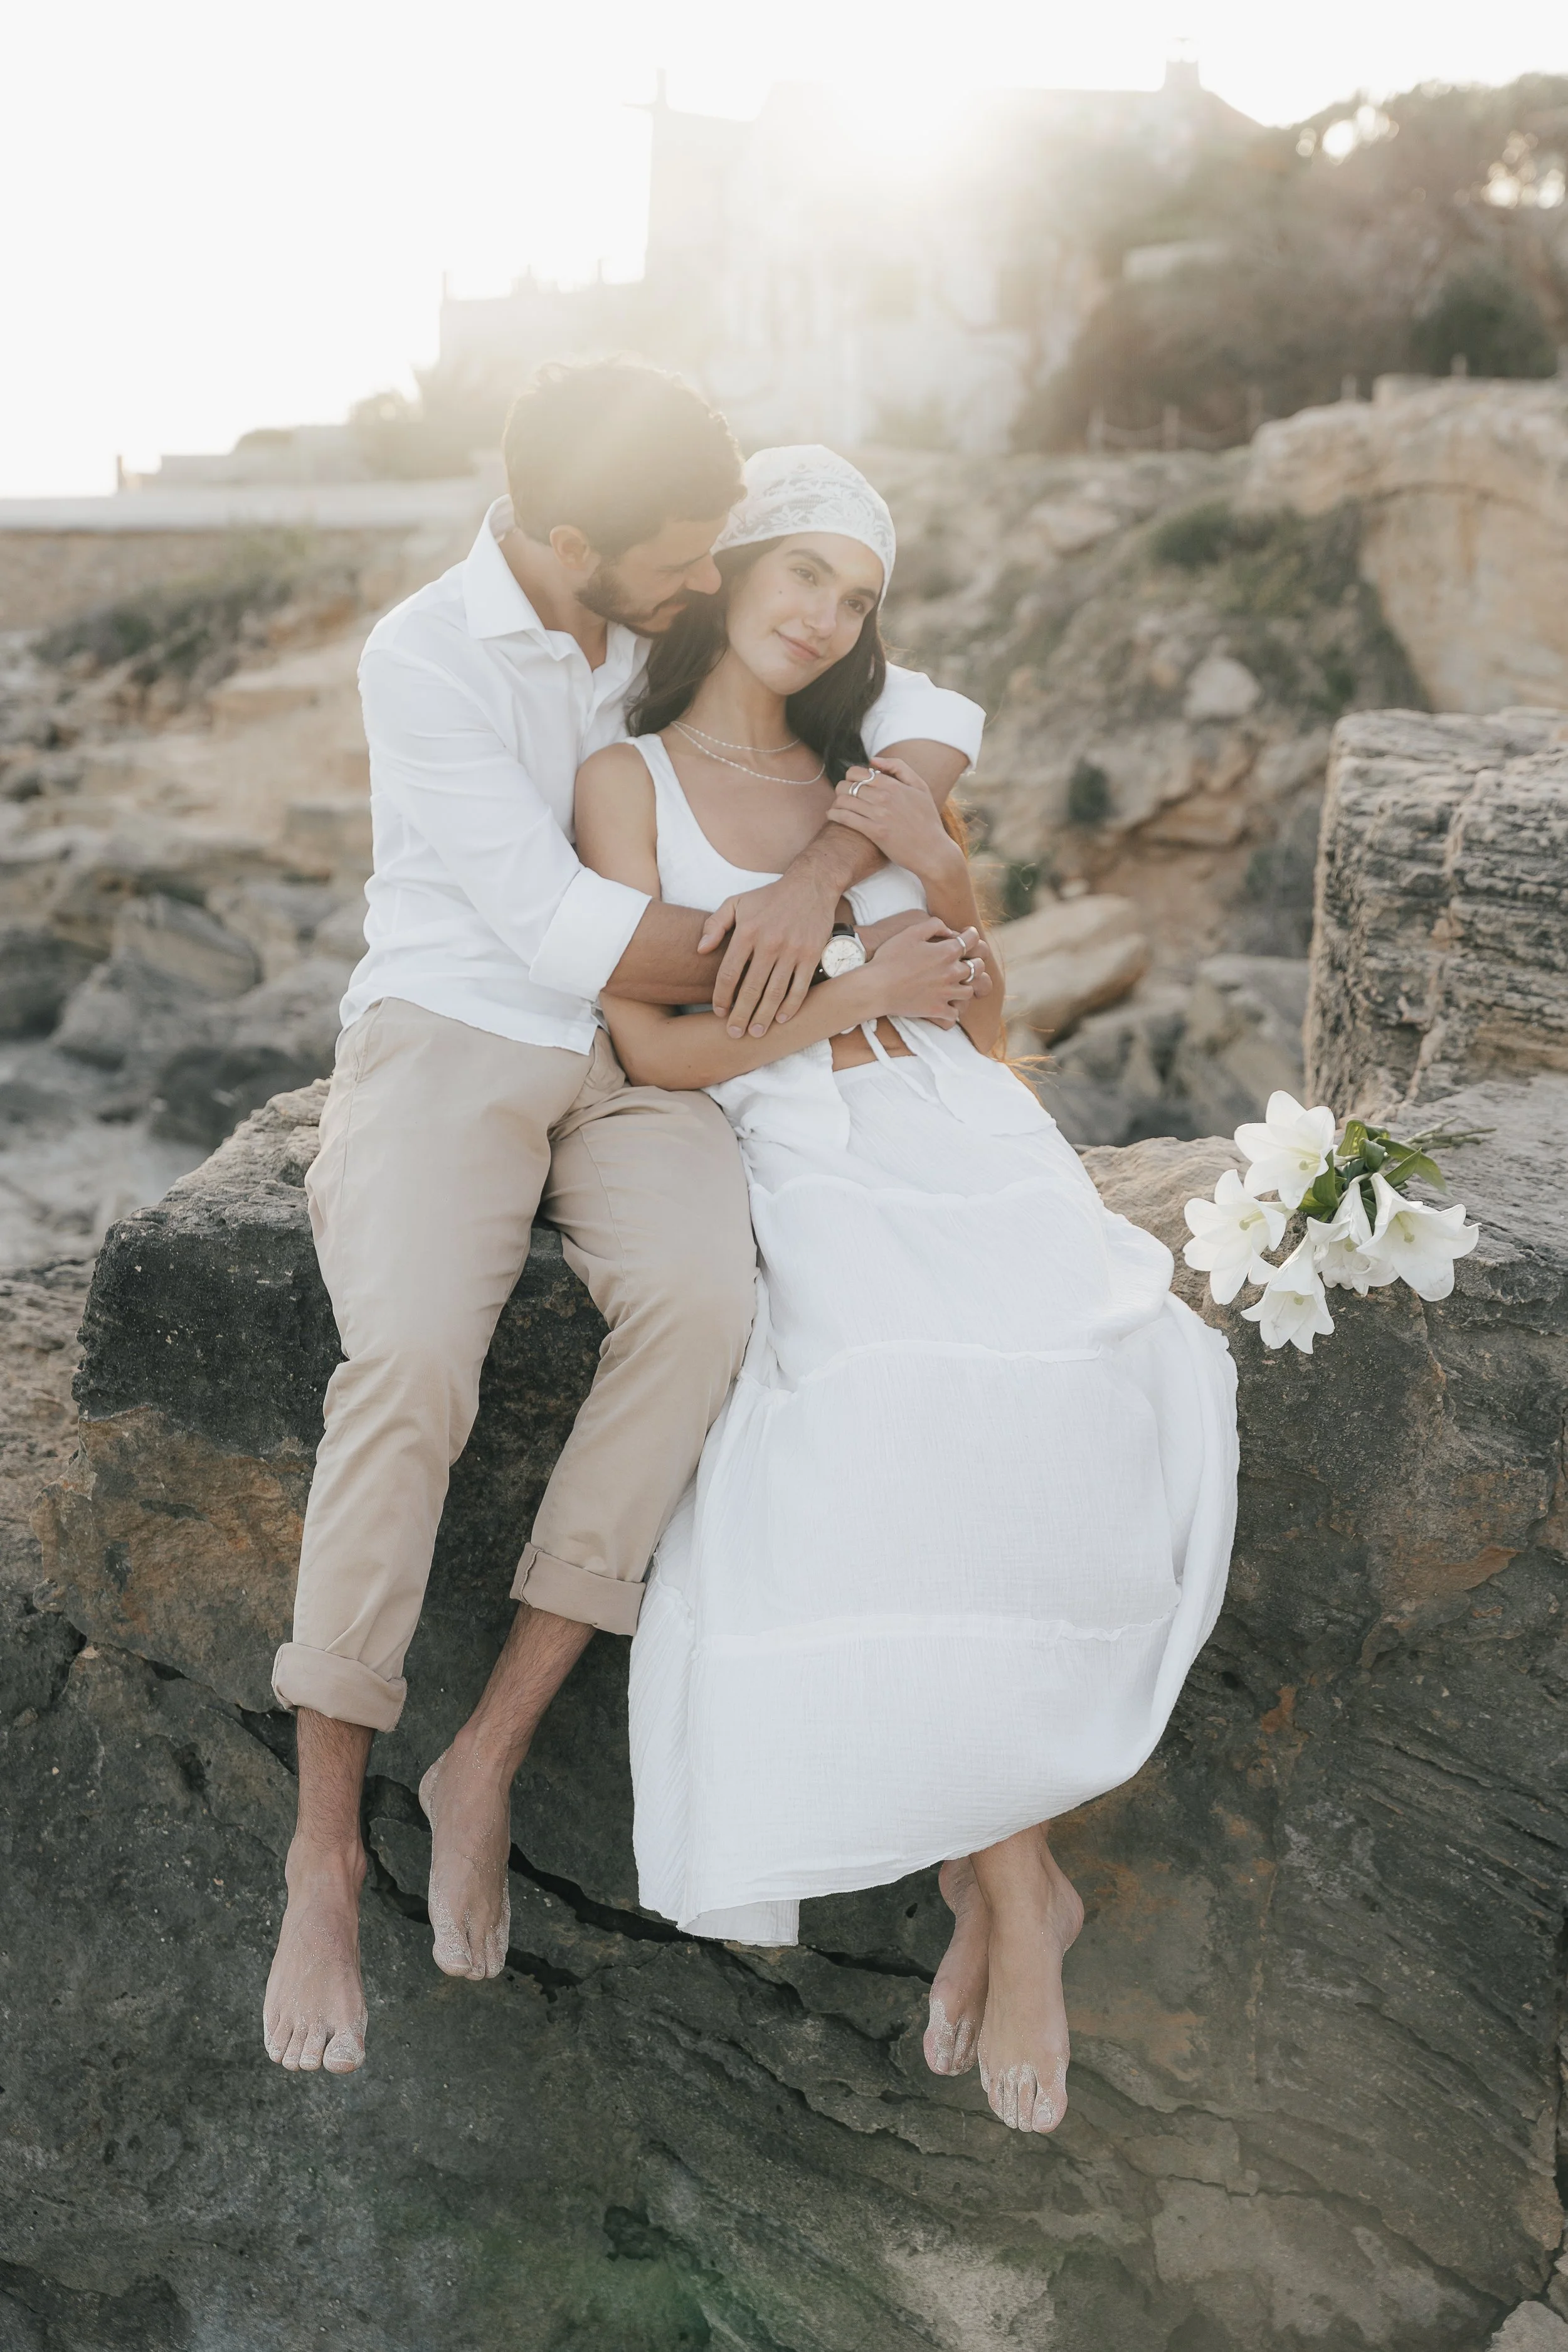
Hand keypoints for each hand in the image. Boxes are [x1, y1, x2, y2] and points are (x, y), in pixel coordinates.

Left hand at [699, 870, 838, 1037]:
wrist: (811, 885)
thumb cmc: (769, 897)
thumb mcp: (737, 902)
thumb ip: (715, 924)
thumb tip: (701, 950)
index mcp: (747, 932)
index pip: (728, 973)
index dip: (721, 997)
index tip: (719, 1011)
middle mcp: (769, 943)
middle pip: (750, 989)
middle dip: (740, 1015)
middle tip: (734, 1033)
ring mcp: (792, 951)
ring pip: (774, 993)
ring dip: (763, 1017)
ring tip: (756, 1032)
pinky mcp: (811, 955)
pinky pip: (799, 988)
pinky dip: (790, 1007)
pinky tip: (781, 1019)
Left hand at [825, 756, 962, 883]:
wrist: (933, 851)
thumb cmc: (927, 819)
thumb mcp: (920, 787)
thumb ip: (899, 768)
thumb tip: (873, 760)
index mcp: (893, 785)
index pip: (858, 772)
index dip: (850, 776)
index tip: (853, 784)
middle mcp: (884, 797)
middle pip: (847, 785)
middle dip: (841, 789)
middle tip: (844, 796)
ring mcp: (879, 815)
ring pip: (843, 800)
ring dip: (837, 802)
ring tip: (838, 806)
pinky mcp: (874, 832)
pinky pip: (845, 818)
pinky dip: (834, 814)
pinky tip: (832, 815)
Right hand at [860, 911, 995, 1001]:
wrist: (876, 987)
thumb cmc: (890, 958)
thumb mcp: (911, 932)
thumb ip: (934, 925)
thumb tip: (950, 930)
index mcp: (947, 952)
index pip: (972, 940)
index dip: (972, 935)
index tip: (968, 936)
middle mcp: (952, 972)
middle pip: (977, 967)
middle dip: (975, 962)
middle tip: (967, 961)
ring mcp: (946, 993)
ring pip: (969, 991)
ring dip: (965, 986)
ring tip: (957, 985)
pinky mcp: (937, 1010)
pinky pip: (955, 1014)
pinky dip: (952, 1011)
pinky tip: (946, 1006)